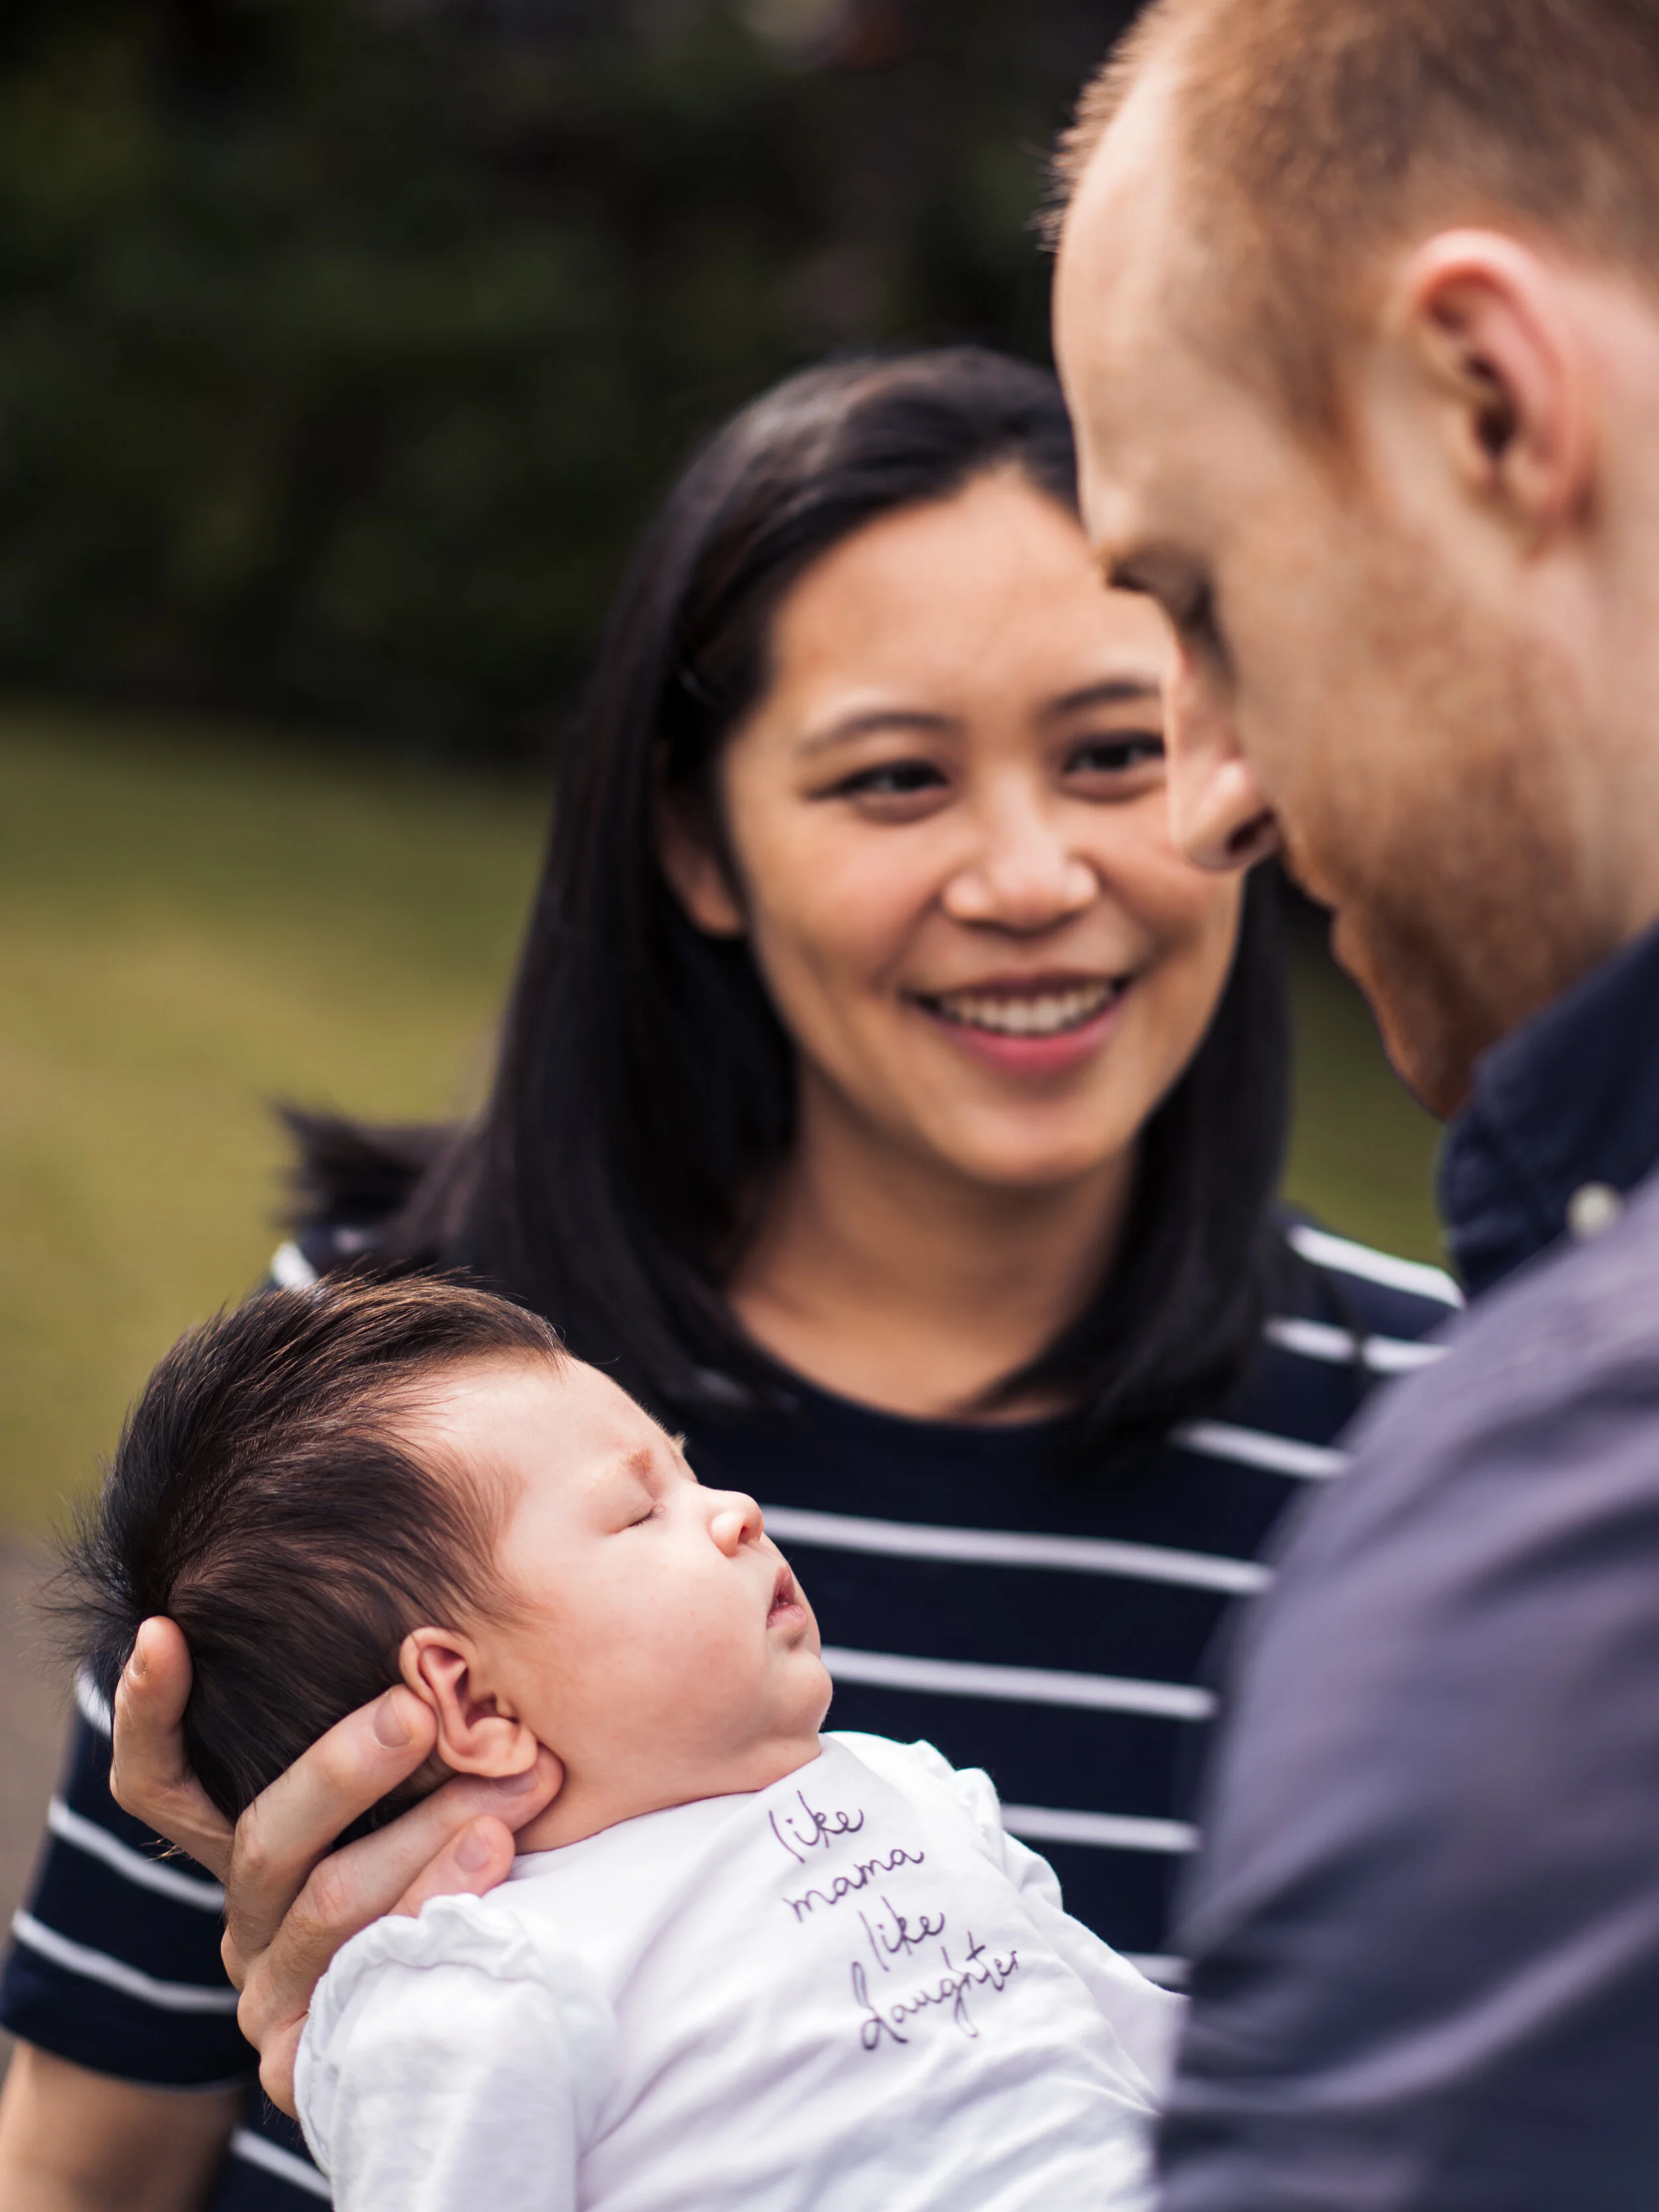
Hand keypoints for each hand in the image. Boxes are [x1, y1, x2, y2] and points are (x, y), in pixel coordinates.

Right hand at [111, 1616, 561, 2115]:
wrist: (480, 2025)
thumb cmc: (461, 1863)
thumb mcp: (411, 1795)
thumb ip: (398, 1727)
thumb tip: (421, 1628)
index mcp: (250, 1850)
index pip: (159, 1782)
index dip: (148, 1712)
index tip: (167, 1633)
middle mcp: (248, 1919)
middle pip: (266, 1838)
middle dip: (345, 1769)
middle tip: (420, 1712)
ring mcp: (273, 1995)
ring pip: (332, 1906)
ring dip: (428, 1844)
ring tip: (507, 1806)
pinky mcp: (310, 2066)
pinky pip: (373, 1985)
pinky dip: (435, 1927)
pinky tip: (495, 1898)